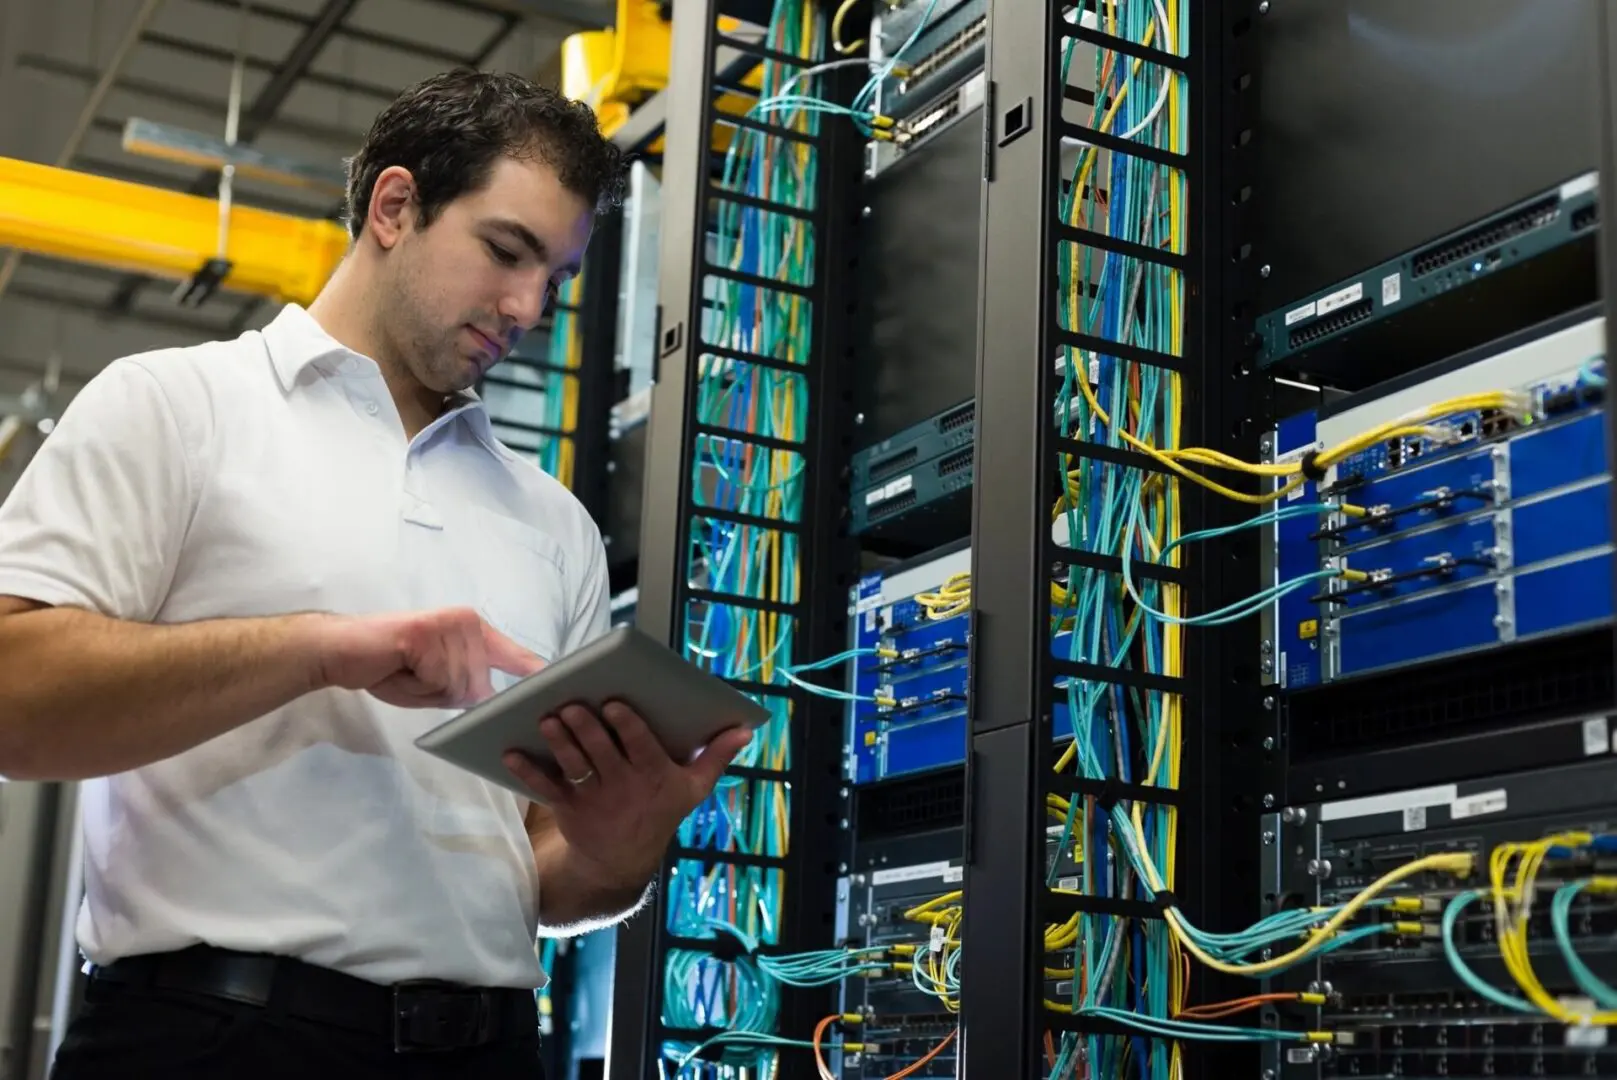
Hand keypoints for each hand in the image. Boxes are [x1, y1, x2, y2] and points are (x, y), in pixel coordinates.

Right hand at [312, 607, 544, 707]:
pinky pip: (436, 677)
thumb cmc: (390, 667)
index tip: (561, 682)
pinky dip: (417, 682)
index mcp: (474, 631)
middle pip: (479, 684)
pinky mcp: (428, 632)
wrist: (343, 649)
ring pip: (458, 684)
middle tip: (414, 675)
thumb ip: (468, 688)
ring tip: (406, 670)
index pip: (513, 654)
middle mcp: (468, 622)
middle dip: (445, 693)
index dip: (534, 670)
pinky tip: (399, 666)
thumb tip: (494, 700)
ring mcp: (449, 625)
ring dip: (429, 688)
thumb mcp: (439, 683)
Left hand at [503, 703, 752, 889]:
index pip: (640, 747)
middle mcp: (623, 786)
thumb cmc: (660, 812)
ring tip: (547, 719)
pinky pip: (545, 788)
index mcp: (654, 775)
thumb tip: (746, 729)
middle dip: (586, 728)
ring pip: (573, 766)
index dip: (627, 726)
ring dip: (558, 743)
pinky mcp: (568, 807)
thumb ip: (716, 756)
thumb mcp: (694, 788)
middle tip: (572, 705)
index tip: (616, 704)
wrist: (621, 862)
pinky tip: (510, 752)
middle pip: (602, 753)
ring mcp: (593, 798)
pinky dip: (527, 771)